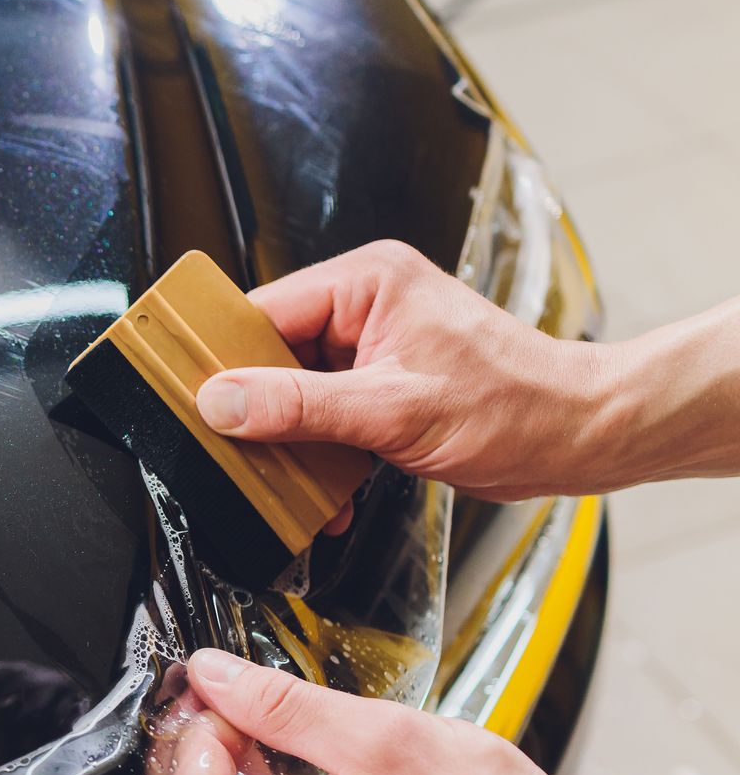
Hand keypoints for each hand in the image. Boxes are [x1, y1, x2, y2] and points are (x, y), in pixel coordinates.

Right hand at [193, 241, 613, 499]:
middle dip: (259, 413)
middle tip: (243, 454)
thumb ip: (297, 406)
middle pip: (272, 356)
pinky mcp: (384, 382)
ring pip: (294, 391)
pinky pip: (326, 412)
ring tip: (295, 481)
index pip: (262, 313)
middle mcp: (366, 303)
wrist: (579, 437)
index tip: (196, 404)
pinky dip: (321, 453)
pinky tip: (328, 492)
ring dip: (291, 443)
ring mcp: (374, 344)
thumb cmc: (515, 408)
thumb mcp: (391, 411)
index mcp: (366, 282)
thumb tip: (221, 402)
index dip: (224, 362)